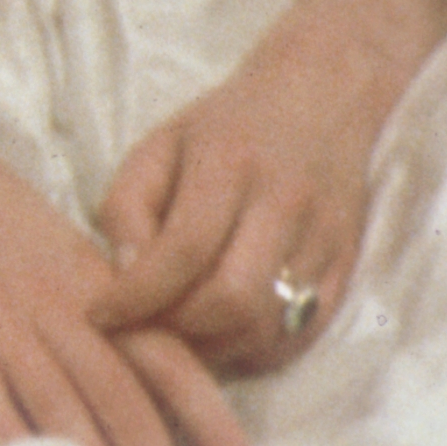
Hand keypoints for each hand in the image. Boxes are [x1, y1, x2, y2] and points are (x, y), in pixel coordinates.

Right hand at [0, 22, 244, 445]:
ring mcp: (1, 322)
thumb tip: (163, 394)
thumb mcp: (70, 263)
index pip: (163, 356)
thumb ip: (113, 320)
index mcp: (98, 293)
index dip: (204, 411)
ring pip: (58, 404)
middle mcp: (59, 311)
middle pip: (118, 395)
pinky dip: (6, 435)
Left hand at [90, 0, 446, 375]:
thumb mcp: (161, 144)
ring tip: (178, 337)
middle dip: (176, 332)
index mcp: (230, 163)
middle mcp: (284, 203)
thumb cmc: (228, 125)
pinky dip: (253, 350)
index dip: (137, 296)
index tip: (100, 315)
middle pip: (231, 299)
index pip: (183, 250)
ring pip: (266, 326)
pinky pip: (299, 335)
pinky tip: (223, 336)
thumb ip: (128, 205)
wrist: (324, 95)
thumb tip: (124, 274)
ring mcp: (323, 239)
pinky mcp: (346, 266)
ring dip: (213, 349)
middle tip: (141, 333)